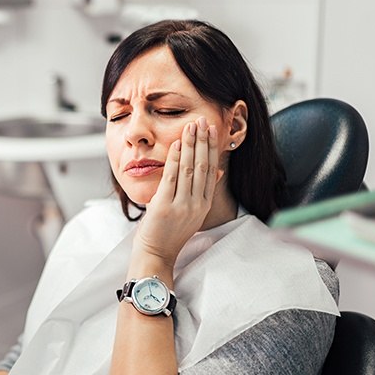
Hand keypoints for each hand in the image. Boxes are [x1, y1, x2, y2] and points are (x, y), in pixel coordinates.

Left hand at [132, 116, 220, 270]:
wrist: (156, 253)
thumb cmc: (169, 233)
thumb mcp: (192, 212)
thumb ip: (203, 191)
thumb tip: (218, 171)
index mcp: (203, 204)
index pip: (211, 171)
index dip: (212, 148)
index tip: (211, 130)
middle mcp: (196, 204)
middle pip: (203, 166)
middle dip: (203, 141)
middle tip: (203, 121)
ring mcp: (182, 205)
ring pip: (190, 169)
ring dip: (191, 145)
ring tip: (191, 126)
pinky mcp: (165, 206)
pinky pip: (172, 178)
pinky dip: (175, 159)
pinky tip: (177, 144)